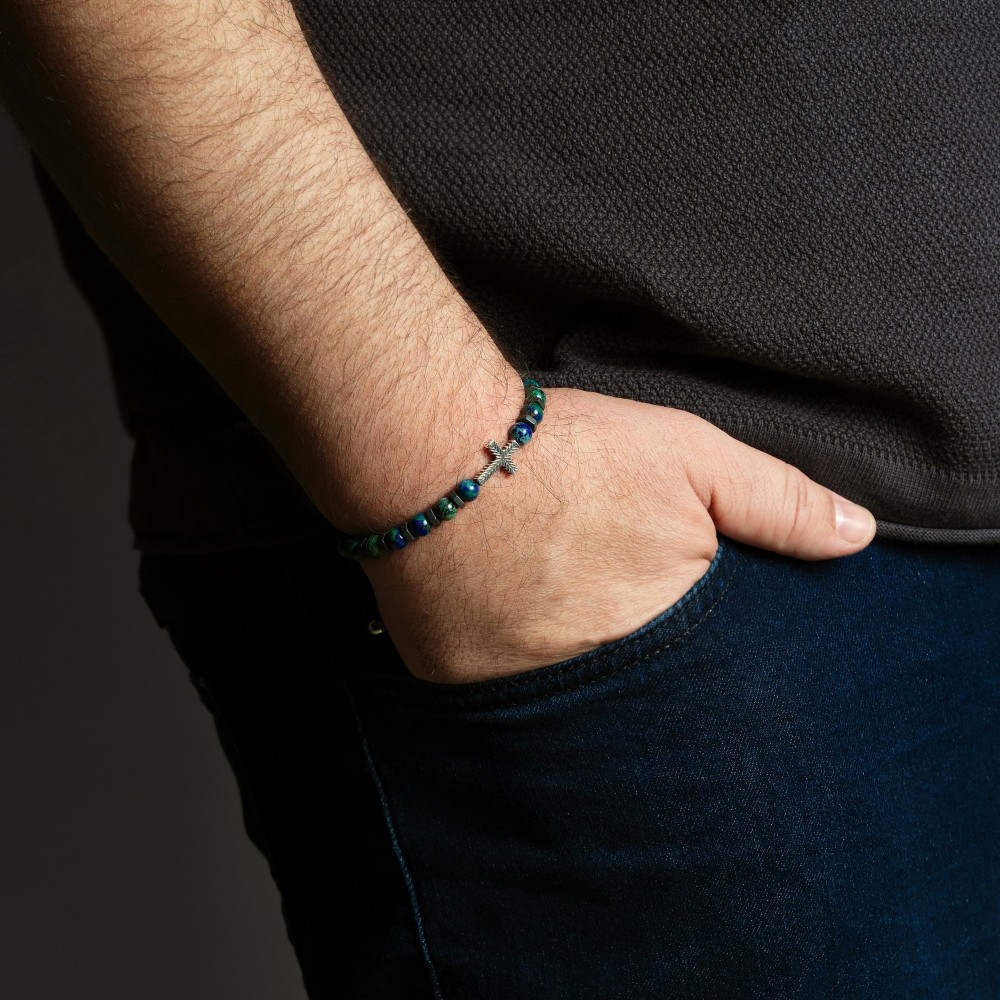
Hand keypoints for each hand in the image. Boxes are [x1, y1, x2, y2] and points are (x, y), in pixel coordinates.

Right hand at [362, 388, 876, 682]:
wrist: (436, 449)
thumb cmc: (567, 451)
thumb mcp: (689, 458)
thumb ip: (776, 502)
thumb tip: (858, 539)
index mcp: (665, 633)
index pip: (709, 678)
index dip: (697, 649)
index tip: (673, 618)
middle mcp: (595, 681)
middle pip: (640, 697)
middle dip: (636, 661)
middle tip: (604, 604)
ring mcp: (521, 692)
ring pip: (570, 702)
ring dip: (572, 667)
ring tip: (554, 605)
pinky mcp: (458, 686)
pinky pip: (502, 695)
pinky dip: (513, 666)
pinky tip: (506, 615)